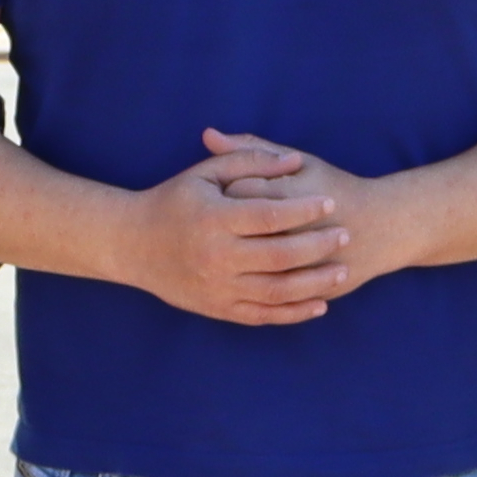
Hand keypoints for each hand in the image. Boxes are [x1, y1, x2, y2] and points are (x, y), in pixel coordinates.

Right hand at [120, 130, 353, 323]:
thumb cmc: (173, 201)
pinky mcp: (218, 309)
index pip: (269, 216)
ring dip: (315, 283)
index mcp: (213, 219)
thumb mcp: (204, 173)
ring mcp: (217, 287)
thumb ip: (249, 161)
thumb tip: (293, 161)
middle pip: (279, 255)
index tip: (329, 203)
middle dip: (318, 245)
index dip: (304, 210)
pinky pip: (263, 315)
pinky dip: (294, 313)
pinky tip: (319, 303)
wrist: (132, 245)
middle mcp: (216, 256)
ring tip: (342, 270)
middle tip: (345, 234)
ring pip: (277, 290)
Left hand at [208, 130, 407, 299]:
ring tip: (247, 242)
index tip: (230, 191)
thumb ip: (253, 150)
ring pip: (248, 270)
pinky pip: (266, 296)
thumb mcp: (299, 162)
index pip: (233, 194)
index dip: (226, 191)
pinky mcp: (302, 292)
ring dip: (239, 258)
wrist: (383, 229)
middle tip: (235, 222)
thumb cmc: (335, 188)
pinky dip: (254, 284)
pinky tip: (254, 269)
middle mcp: (287, 235)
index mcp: (284, 196)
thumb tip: (207, 135)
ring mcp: (295, 269)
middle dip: (229, 227)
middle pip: (235, 233)